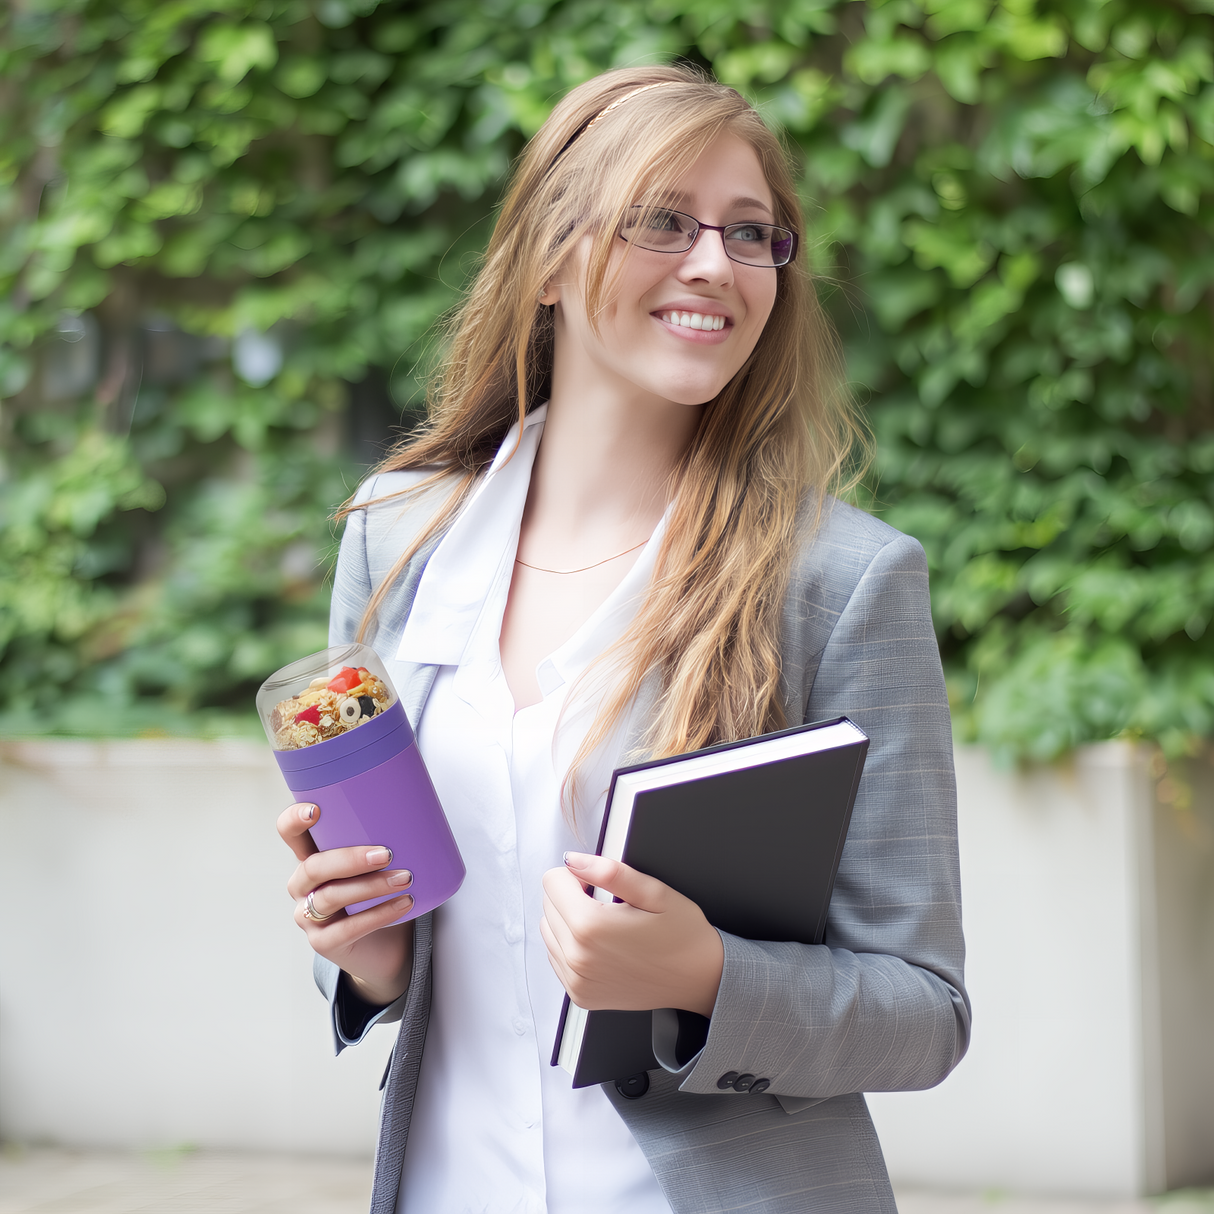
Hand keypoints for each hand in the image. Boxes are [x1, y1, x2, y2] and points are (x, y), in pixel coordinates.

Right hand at [278, 802, 414, 1006]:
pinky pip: (348, 928)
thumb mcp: (373, 864)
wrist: (382, 947)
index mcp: (310, 857)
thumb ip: (380, 840)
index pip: (289, 833)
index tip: (316, 811)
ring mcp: (308, 916)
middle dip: (350, 859)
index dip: (293, 820)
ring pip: (331, 896)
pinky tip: (404, 903)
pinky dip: (379, 914)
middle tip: (387, 854)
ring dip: (371, 886)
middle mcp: (302, 886)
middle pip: (313, 867)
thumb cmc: (377, 895)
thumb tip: (421, 812)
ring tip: (405, 879)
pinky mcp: (323, 942)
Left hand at [540, 852, 723, 1017]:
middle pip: (547, 904)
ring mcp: (577, 980)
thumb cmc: (682, 936)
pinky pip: (557, 958)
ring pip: (548, 930)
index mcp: (591, 927)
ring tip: (605, 925)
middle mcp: (577, 958)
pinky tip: (601, 945)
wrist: (700, 979)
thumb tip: (574, 860)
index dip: (578, 874)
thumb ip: (609, 871)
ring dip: (568, 921)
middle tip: (607, 904)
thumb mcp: (654, 892)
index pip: (552, 881)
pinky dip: (571, 946)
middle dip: (571, 896)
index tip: (599, 885)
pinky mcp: (580, 995)